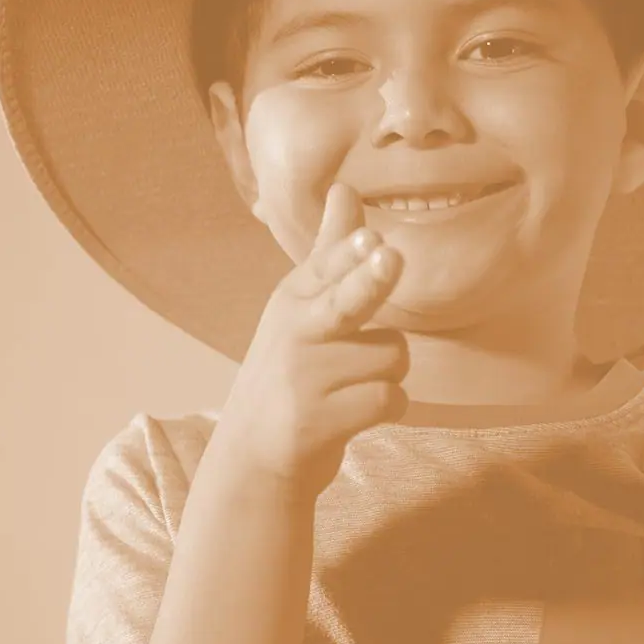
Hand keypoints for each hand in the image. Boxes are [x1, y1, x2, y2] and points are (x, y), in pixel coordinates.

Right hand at [212, 183, 408, 499]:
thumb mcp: (302, 306)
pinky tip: (356, 412)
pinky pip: (389, 400)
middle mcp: (296, 332)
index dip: (351, 251)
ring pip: (393, 357)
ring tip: (350, 385)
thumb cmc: (292, 367)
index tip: (371, 237)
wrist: (251, 456)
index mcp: (293, 298)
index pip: (327, 266)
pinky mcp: (316, 423)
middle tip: (390, 257)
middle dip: (371, 279)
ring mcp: (304, 380)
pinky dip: (387, 407)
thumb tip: (345, 187)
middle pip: (348, 300)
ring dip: (387, 372)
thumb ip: (331, 250)